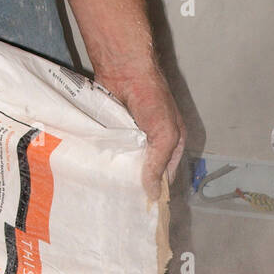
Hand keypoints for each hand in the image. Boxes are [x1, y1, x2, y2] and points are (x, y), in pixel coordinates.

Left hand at [94, 58, 185, 197]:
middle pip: (147, 169)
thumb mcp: (165, 135)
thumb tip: (152, 194)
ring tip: (109, 191)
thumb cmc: (152, 99)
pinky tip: (100, 171)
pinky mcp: (116, 129)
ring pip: (129, 160)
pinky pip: (114, 149)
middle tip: (123, 202)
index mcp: (174, 142)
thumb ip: (159, 163)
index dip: (157, 188)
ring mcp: (134, 134)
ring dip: (121, 172)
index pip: (167, 173)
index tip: (144, 205)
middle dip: (138, 182)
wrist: (124, 69)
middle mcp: (154, 140)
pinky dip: (108, 158)